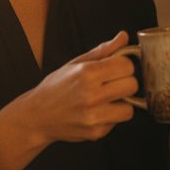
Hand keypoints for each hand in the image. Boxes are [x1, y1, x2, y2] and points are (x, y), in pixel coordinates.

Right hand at [21, 31, 137, 144]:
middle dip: (125, 82)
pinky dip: (111, 117)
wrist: (37, 116)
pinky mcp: (96, 133)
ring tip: (107, 100)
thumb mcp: (75, 63)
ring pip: (129, 109)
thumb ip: (103, 51)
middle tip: (112, 84)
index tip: (115, 68)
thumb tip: (123, 37)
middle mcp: (91, 96)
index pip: (127, 65)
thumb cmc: (56, 87)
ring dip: (121, 103)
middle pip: (132, 85)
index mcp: (87, 73)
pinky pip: (117, 122)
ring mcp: (94, 117)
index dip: (123, 65)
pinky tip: (97, 112)